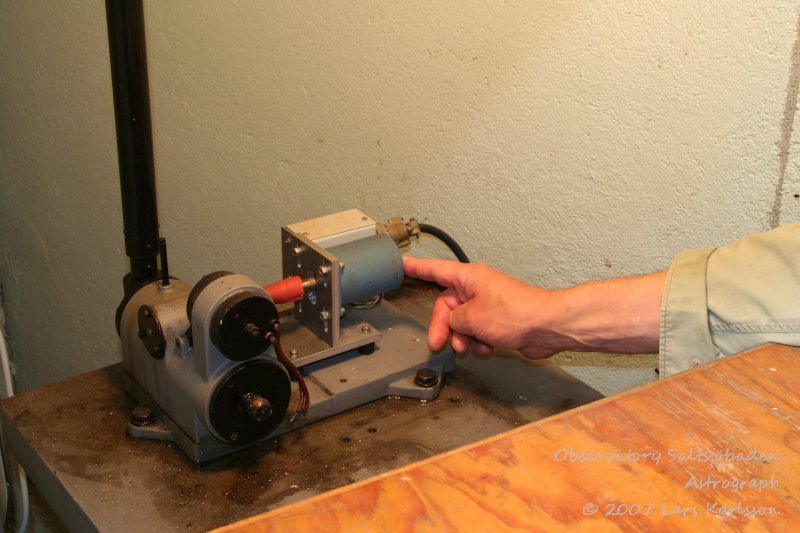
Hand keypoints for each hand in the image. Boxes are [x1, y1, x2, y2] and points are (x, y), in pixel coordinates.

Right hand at [402, 257, 566, 357]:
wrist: (547, 327)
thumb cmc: (517, 314)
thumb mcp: (472, 318)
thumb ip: (453, 320)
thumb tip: (453, 324)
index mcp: (469, 277)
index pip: (435, 270)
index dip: (416, 268)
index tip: (402, 264)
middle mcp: (478, 288)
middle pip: (447, 306)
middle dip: (444, 327)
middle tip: (439, 343)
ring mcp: (489, 304)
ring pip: (462, 322)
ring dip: (463, 338)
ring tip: (472, 346)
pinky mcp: (499, 320)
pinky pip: (477, 331)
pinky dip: (479, 341)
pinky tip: (488, 348)